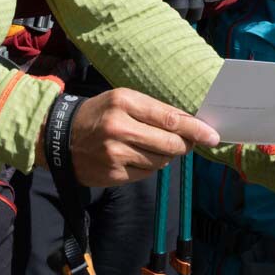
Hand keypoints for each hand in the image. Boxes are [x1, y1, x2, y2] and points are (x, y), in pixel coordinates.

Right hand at [49, 88, 220, 186]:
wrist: (61, 138)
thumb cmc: (100, 114)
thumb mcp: (123, 100)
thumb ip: (155, 110)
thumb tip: (191, 125)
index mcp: (124, 103)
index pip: (170, 119)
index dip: (195, 129)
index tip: (212, 136)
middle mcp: (119, 128)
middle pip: (170, 144)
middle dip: (184, 145)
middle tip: (186, 143)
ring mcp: (115, 155)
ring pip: (161, 161)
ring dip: (165, 156)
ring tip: (152, 146)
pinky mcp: (113, 174)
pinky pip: (146, 173)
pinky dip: (149, 167)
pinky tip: (137, 157)